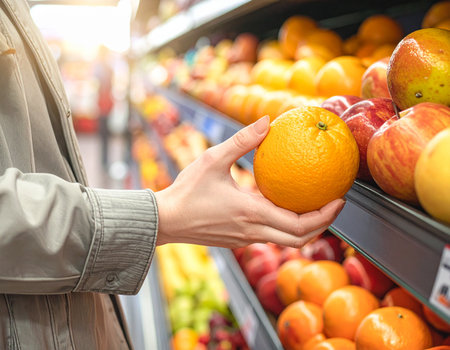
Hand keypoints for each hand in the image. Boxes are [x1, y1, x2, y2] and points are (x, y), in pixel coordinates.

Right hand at [154, 116, 344, 247]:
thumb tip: (267, 121)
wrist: (165, 220)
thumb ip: (242, 141)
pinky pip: (270, 237)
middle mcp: (252, 231)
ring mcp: (245, 239)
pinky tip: (283, 208)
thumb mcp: (212, 159)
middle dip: (323, 225)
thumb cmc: (187, 190)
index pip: (299, 224)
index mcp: (251, 212)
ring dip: (305, 228)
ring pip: (286, 242)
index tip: (340, 200)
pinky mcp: (237, 240)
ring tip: (314, 207)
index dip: (324, 215)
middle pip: (300, 239)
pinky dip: (286, 227)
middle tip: (335, 205)